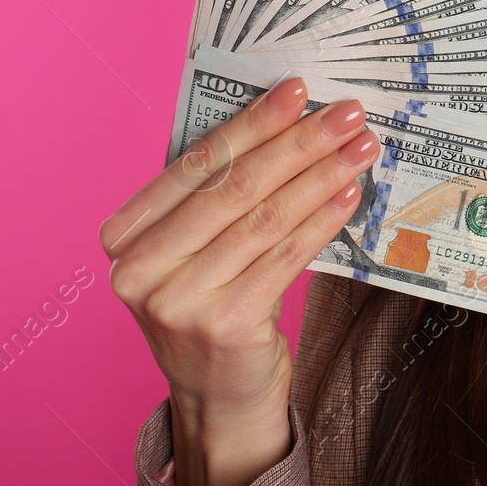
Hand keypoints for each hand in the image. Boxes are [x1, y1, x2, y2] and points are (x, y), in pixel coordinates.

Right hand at [101, 76, 378, 485]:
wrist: (219, 396)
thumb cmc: (215, 303)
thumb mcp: (199, 250)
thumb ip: (222, 196)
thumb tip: (291, 122)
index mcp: (125, 236)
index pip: (198, 164)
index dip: (251, 123)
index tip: (297, 89)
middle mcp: (139, 270)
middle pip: (235, 187)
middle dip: (298, 143)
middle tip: (346, 113)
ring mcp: (178, 302)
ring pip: (265, 219)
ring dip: (321, 176)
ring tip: (361, 148)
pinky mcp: (224, 326)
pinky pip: (286, 257)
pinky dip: (323, 221)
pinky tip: (351, 195)